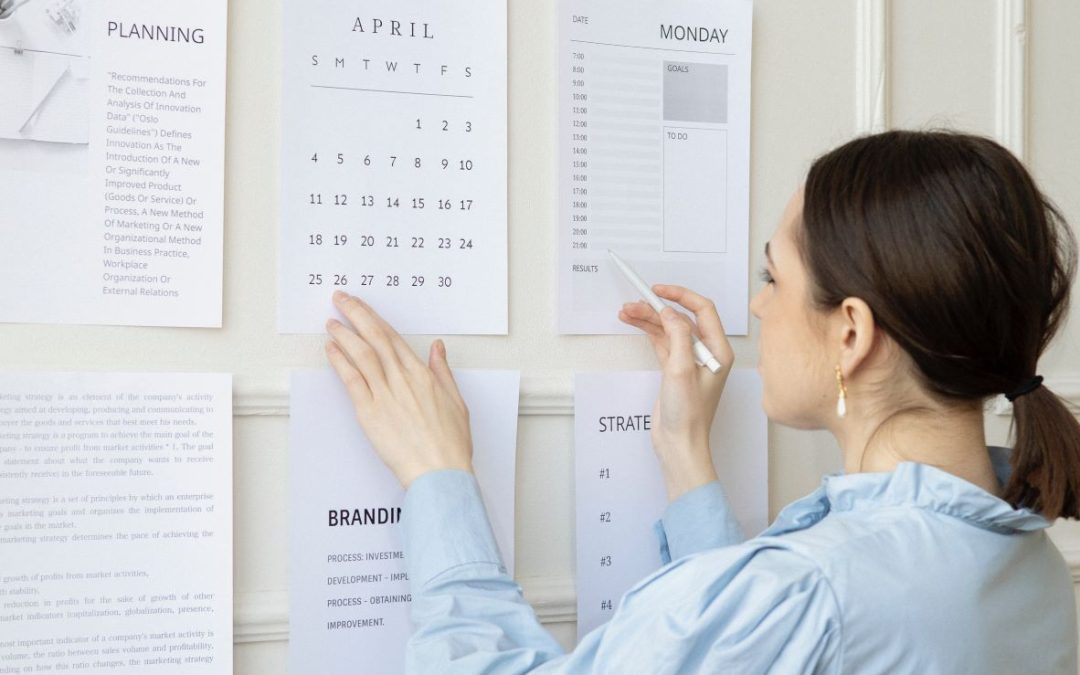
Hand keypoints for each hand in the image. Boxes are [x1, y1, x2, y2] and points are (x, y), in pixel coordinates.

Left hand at [324, 291, 472, 487]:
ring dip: (344, 334)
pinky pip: (351, 380)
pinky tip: (331, 350)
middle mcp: (402, 379)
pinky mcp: (370, 413)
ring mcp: (385, 394)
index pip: (393, 337)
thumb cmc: (449, 444)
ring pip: (361, 354)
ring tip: (331, 322)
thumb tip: (438, 348)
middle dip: (356, 314)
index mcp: (422, 375)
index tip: (363, 307)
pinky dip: (340, 362)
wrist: (440, 471)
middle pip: (374, 337)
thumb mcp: (456, 401)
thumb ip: (443, 371)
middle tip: (341, 299)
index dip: (375, 319)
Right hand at [618, 286, 733, 499]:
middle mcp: (706, 353)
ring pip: (668, 330)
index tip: (659, 290)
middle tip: (635, 302)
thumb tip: (670, 312)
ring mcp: (690, 361)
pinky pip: (662, 343)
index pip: (703, 310)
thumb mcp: (682, 370)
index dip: (680, 296)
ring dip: (649, 320)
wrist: (679, 444)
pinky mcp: (675, 370)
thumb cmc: (688, 415)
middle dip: (657, 308)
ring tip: (626, 312)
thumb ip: (678, 336)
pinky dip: (648, 333)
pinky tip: (634, 324)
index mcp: (718, 350)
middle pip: (681, 319)